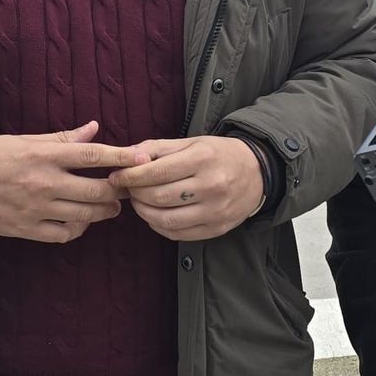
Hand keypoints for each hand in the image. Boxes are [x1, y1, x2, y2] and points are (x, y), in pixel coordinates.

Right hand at [0, 121, 147, 243]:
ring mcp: (36, 208)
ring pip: (85, 215)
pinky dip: (78, 229)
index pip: (93, 155)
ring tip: (109, 207)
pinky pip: (63, 234)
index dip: (123, 158)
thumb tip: (94, 129)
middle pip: (97, 190)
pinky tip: (80, 222)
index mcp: (44, 155)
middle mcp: (44, 182)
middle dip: (118, 192)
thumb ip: (62, 138)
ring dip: (103, 212)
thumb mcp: (25, 140)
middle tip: (126, 190)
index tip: (143, 160)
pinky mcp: (26, 229)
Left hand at [107, 136, 263, 240]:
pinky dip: (159, 226)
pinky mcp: (216, 229)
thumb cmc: (218, 154)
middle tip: (127, 189)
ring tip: (139, 202)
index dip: (131, 176)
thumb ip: (157, 148)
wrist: (258, 172)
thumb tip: (125, 156)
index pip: (157, 171)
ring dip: (143, 212)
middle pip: (159, 196)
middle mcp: (211, 185)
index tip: (117, 176)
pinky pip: (177, 233)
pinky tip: (154, 214)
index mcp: (203, 158)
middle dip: (135, 194)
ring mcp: (215, 210)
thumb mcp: (191, 142)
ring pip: (166, 219)